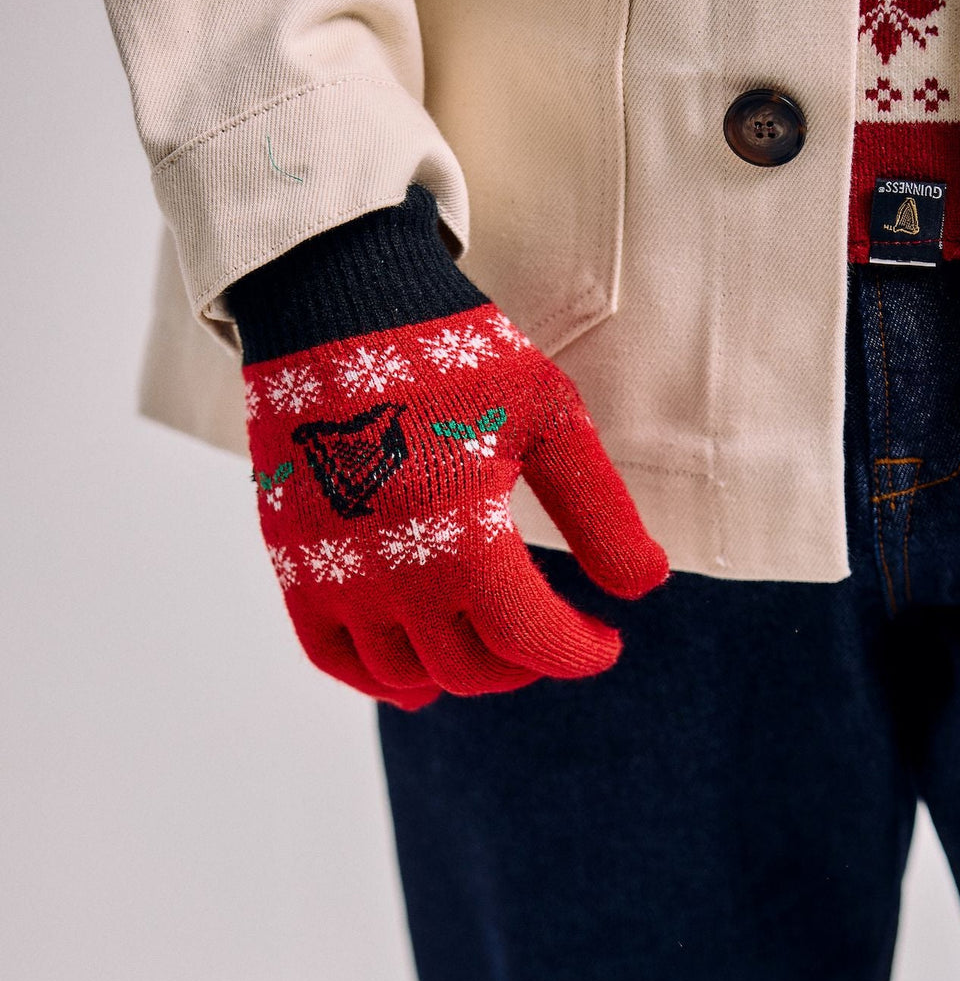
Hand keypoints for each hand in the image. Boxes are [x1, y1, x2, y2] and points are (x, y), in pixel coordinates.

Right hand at [235, 198, 667, 704]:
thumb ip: (600, 511)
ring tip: (491, 642)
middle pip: (473, 669)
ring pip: (407, 676)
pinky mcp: (293, 562)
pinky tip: (419, 665)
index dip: (582, 653)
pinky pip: (334, 658)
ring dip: (459, 671)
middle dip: (525, 662)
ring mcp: (335, 575)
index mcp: (464, 540)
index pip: (534, 642)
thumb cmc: (456, 356)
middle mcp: (394, 575)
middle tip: (550, 629)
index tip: (606, 641)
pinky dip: (380, 676)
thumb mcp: (551, 419)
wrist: (337, 304)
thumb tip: (646, 588)